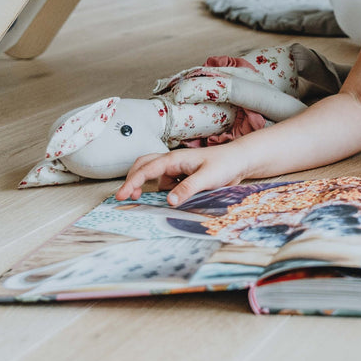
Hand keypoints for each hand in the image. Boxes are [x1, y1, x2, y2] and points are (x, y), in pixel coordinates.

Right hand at [114, 142, 250, 206]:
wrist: (240, 161)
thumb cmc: (224, 164)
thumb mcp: (206, 177)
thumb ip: (188, 189)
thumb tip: (169, 201)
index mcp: (175, 159)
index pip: (147, 169)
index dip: (132, 182)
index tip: (121, 195)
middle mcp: (173, 162)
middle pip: (144, 165)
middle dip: (132, 179)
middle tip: (126, 198)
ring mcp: (178, 168)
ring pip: (155, 175)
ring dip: (148, 185)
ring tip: (145, 200)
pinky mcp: (184, 176)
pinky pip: (167, 183)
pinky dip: (163, 190)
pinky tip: (170, 199)